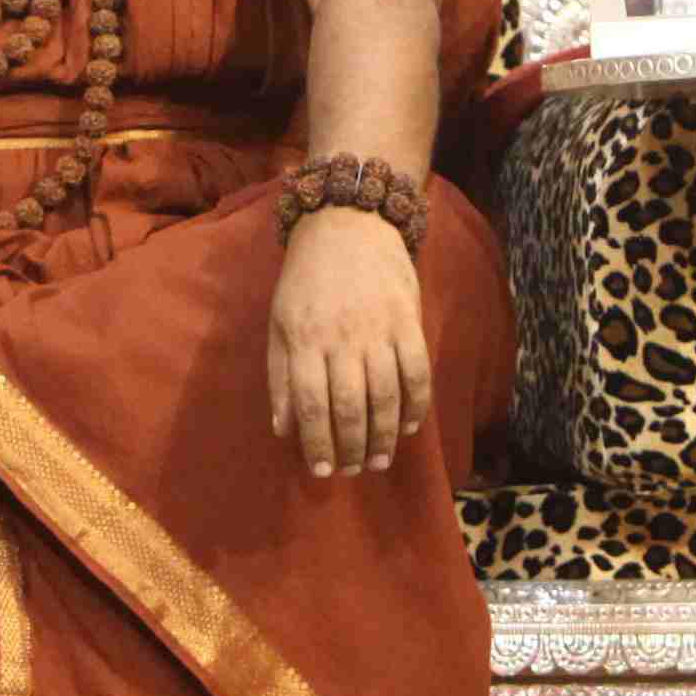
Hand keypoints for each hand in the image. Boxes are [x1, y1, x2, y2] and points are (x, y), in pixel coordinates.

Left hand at [267, 204, 430, 482]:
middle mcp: (341, 338)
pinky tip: (409, 427)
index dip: (317, 443)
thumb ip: (280, 375)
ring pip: (385, 395)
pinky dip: (416, 404)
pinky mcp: (407, 320)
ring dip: (384, 435)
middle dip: (352, 447)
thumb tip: (283, 428)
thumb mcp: (279, 322)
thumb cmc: (305, 278)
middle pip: (350, 406)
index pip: (311, 404)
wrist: (348, 224)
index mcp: (304, 339)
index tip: (321, 471)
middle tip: (354, 471)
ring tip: (379, 460)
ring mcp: (378, 329)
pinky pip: (416, 372)